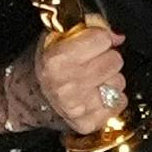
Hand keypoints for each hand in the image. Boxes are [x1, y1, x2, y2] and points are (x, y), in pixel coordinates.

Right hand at [28, 21, 130, 141]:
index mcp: (57, 61)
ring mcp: (78, 107)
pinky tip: (97, 94)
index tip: (93, 42)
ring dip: (109, 79)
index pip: (101, 38)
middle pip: (114, 60)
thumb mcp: (57, 38)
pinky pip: (120, 102)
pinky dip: (112, 98)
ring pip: (119, 82)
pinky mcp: (89, 122)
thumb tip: (117, 37)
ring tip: (93, 79)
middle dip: (106, 58)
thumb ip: (88, 28)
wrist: (32, 96)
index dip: (99, 38)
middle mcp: (66, 85)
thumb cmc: (48, 66)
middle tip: (91, 62)